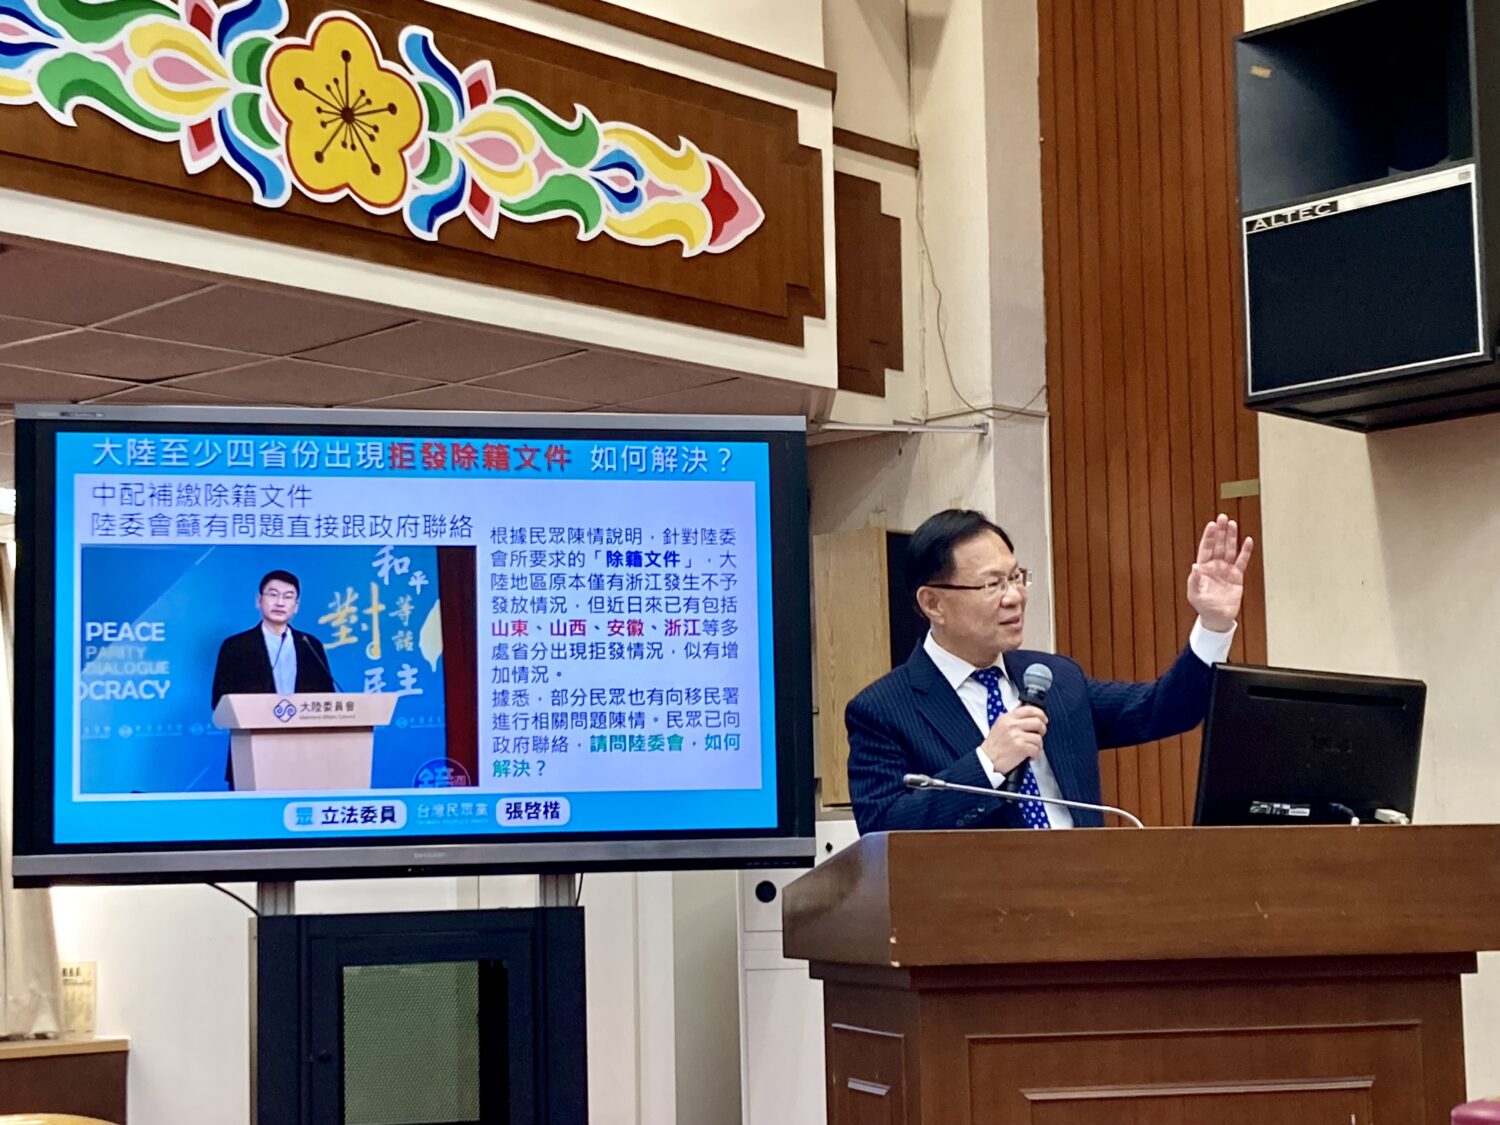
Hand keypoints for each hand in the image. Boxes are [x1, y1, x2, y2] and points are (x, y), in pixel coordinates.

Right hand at [979, 705, 1047, 775]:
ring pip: (1039, 737)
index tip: (1043, 719)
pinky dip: (1035, 754)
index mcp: (1007, 718)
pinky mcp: (1020, 747)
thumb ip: (1013, 719)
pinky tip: (1030, 755)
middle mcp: (1011, 725)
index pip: (1029, 709)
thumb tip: (1029, 715)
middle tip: (1039, 734)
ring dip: (1038, 745)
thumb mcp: (1000, 726)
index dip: (1040, 714)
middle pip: (1038, 722)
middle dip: (1042, 730)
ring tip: (1032, 748)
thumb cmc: (994, 746)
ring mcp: (1016, 736)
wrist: (987, 760)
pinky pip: (1037, 749)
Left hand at [1186, 513, 1253, 631]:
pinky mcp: (1237, 576)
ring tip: (1233, 524)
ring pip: (1230, 549)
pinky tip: (1247, 540)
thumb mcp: (1195, 594)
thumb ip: (1194, 580)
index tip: (1212, 524)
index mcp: (1203, 568)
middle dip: (1220, 531)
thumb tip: (1194, 566)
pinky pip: (1241, 561)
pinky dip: (1245, 551)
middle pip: (1218, 545)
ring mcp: (1226, 570)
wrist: (1218, 618)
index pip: (1205, 548)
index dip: (1209, 536)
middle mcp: (1215, 566)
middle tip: (1223, 517)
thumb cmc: (1203, 607)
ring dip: (1231, 537)